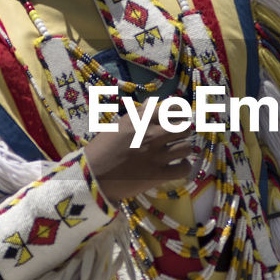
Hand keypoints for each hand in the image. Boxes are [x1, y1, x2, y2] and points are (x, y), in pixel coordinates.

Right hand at [84, 116, 199, 203]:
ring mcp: (157, 156)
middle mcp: (152, 135)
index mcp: (142, 120)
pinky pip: (183, 169)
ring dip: (183, 148)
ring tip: (177, 150)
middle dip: (183, 130)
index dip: (179, 113)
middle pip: (184, 127)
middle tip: (177, 136)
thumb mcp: (118, 125)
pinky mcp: (157, 175)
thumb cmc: (101, 149)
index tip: (177, 117)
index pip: (174, 109)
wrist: (92, 176)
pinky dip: (184, 167)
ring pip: (187, 147)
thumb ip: (138, 114)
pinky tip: (178, 165)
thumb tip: (152, 103)